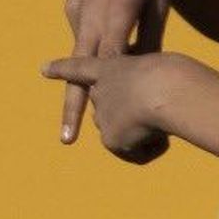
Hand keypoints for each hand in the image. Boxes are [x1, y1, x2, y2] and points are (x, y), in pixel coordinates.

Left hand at [41, 53, 190, 163]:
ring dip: (148, 132)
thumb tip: (155, 119)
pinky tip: (163, 137)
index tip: (43, 69)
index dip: (64, 68)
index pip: (83, 66)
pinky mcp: (110, 137)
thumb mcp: (168, 73)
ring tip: (165, 122)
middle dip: (131, 117)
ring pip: (128, 134)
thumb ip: (156, 88)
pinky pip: (138, 153)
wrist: (165, 89)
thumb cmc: (176, 75)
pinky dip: (154, 149)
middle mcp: (100, 90)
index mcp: (112, 65)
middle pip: (111, 111)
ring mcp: (103, 114)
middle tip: (152, 117)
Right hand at [59, 0, 172, 144]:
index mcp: (117, 13)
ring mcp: (79, 9)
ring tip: (92, 111)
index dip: (103, 93)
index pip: (107, 64)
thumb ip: (151, 38)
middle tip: (66, 139)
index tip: (102, 121)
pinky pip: (82, 37)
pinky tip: (106, 62)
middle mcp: (91, 13)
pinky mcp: (73, 5)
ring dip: (86, 82)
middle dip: (74, 104)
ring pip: (80, 54)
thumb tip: (145, 73)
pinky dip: (90, 54)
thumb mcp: (160, 3)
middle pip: (81, 68)